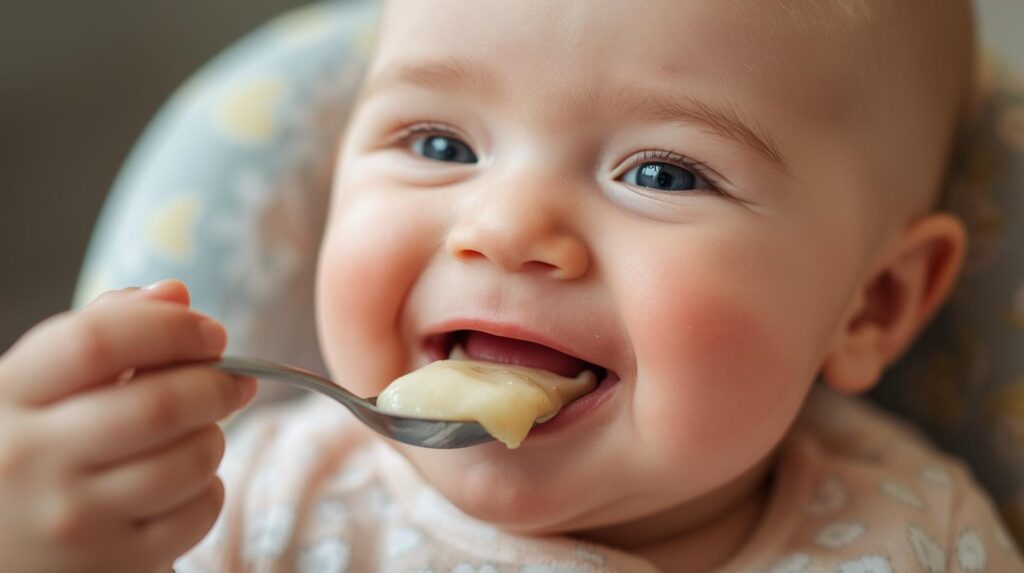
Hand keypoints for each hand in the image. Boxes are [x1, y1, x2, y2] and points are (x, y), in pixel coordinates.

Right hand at [0, 280, 256, 572]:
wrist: (0, 553)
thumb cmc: (29, 453)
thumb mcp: (38, 388)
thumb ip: (103, 332)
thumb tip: (176, 294)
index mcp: (7, 396)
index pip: (98, 341)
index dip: (171, 328)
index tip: (212, 333)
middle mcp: (30, 460)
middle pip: (159, 404)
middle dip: (217, 384)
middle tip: (235, 380)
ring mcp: (71, 520)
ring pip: (189, 460)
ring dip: (214, 437)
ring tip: (202, 432)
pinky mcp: (111, 565)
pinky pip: (198, 512)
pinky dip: (210, 489)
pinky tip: (187, 483)